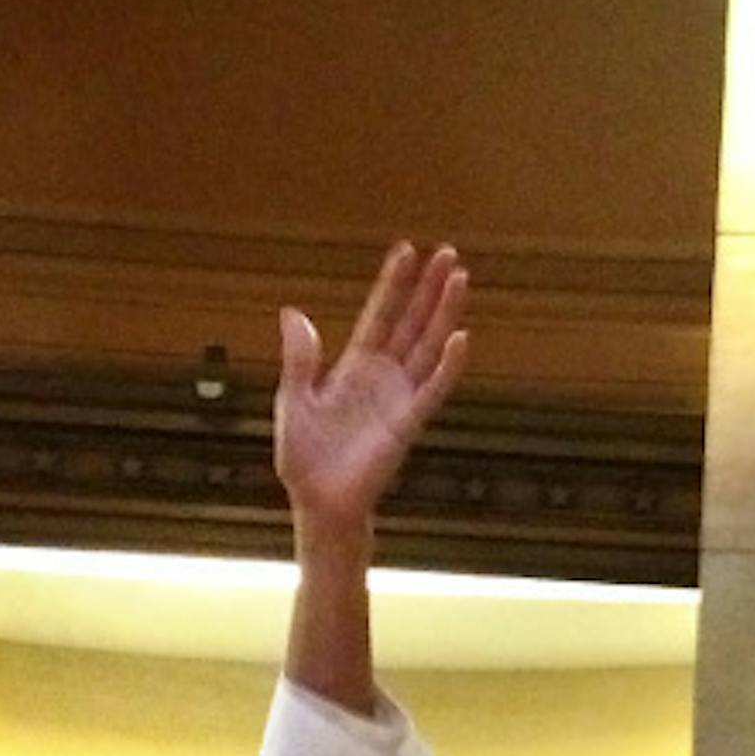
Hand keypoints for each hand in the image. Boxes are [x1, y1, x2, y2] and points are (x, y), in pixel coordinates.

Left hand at [275, 241, 468, 535]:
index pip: (379, 314)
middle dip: (429, 289)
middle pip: (411, 322)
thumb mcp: (293, 401)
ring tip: (460, 279)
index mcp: (353, 366)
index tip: (407, 251)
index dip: (393, 284)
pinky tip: (462, 336)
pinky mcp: (408, 424)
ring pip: (428, 346)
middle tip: (448, 253)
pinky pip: (433, 389)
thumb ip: (299, 359)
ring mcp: (399, 398)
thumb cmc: (304, 459)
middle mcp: (382, 376)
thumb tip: (293, 313)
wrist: (318, 504)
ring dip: (444, 313)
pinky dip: (449, 365)